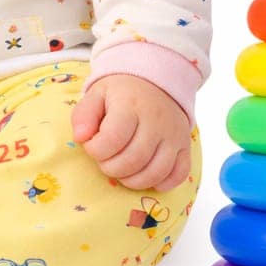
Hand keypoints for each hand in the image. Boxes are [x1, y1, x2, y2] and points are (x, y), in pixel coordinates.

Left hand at [71, 74, 191, 190]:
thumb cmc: (122, 92)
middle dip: (111, 168)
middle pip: (133, 160)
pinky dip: (162, 183)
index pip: (112, 140)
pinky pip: (179, 174)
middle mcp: (156, 122)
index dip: (95, 150)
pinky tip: (146, 176)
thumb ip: (83, 115)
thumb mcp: (97, 94)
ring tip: (122, 170)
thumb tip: (80, 138)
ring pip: (155, 172)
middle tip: (106, 160)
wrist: (157, 81)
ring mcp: (174, 136)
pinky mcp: (185, 147)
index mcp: (131, 106)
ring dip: (132, 180)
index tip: (92, 145)